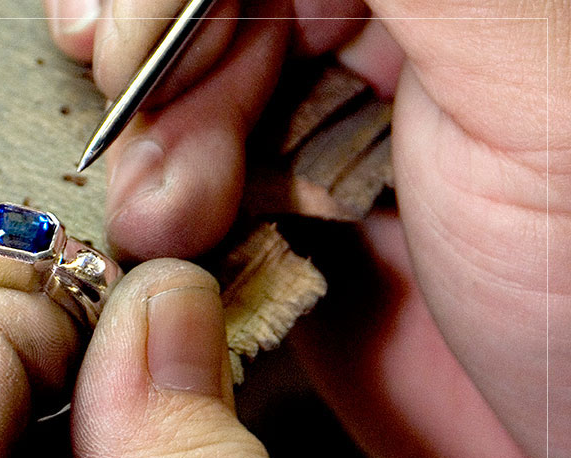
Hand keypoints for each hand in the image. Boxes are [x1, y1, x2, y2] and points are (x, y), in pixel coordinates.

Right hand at [44, 0, 568, 457]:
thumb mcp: (535, 75)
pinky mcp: (297, 210)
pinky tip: (178, 231)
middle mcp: (398, 38)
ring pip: (193, 87)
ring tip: (174, 212)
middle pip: (218, 4)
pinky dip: (163, 201)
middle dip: (161, 61)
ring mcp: (338, 125)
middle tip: (141, 114)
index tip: (129, 40)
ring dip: (153, 143)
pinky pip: (198, 176)